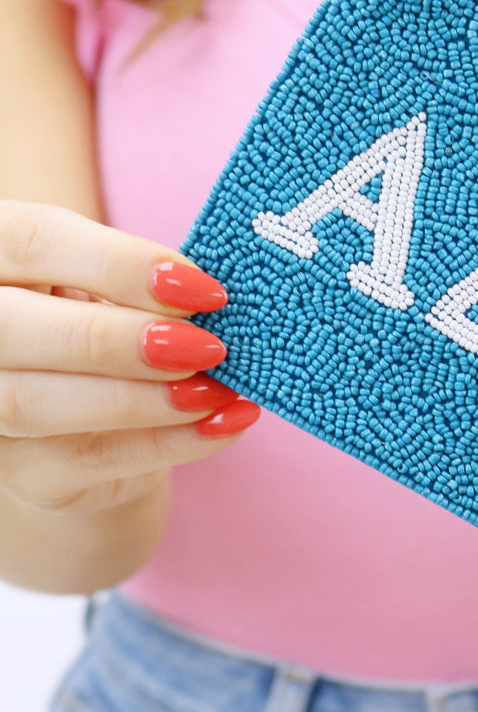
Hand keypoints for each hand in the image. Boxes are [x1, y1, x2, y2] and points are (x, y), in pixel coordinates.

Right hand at [0, 201, 258, 513]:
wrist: (103, 421)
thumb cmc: (110, 326)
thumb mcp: (115, 286)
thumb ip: (141, 282)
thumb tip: (208, 295)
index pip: (28, 241)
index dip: (115, 262)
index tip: (199, 286)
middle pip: (10, 328)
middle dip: (115, 338)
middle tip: (206, 346)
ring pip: (35, 402)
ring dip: (141, 397)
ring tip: (219, 390)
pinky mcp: (22, 470)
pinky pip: (88, 456)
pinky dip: (168, 440)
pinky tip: (223, 424)